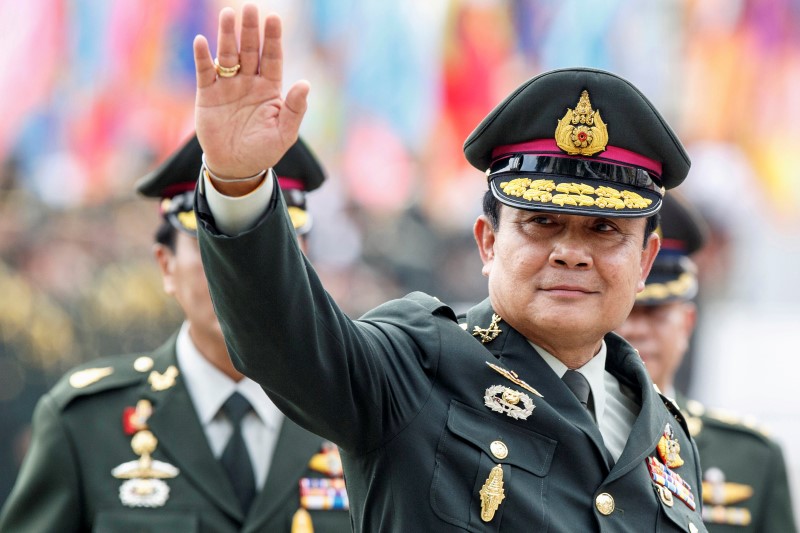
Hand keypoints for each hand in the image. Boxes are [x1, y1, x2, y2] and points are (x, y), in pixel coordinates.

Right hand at [193, 4, 308, 180]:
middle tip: (250, 8)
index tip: (273, 19)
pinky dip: (203, 57)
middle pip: (250, 50)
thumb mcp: (284, 134)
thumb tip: (305, 84)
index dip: (273, 39)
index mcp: (270, 88)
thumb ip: (295, 109)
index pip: (273, 58)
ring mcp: (228, 86)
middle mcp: (249, 82)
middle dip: (250, 30)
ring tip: (228, 15)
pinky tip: (202, 41)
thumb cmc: (263, 150)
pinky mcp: (208, 94)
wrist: (236, 167)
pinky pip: (205, 72)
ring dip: (227, 36)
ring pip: (228, 55)